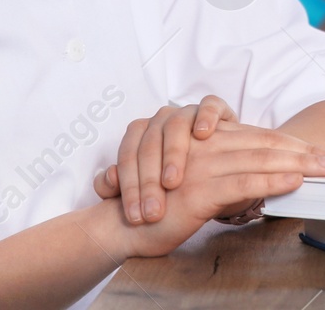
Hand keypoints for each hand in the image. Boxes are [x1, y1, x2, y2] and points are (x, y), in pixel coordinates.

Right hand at [92, 123, 324, 258]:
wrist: (121, 225)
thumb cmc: (159, 208)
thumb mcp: (199, 187)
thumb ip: (228, 179)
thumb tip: (267, 182)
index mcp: (210, 143)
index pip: (261, 140)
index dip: (296, 146)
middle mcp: (209, 148)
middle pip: (268, 145)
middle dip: (309, 153)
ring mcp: (205, 166)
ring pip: (262, 159)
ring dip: (301, 164)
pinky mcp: (200, 189)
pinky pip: (243, 181)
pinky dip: (272, 181)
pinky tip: (295, 181)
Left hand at [95, 97, 239, 224]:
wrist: (217, 172)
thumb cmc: (178, 181)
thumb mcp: (149, 189)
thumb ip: (120, 188)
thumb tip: (107, 180)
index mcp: (139, 134)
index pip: (127, 157)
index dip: (129, 188)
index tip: (136, 218)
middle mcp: (160, 120)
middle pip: (149, 145)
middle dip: (148, 181)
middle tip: (153, 212)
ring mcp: (187, 112)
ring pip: (175, 125)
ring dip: (172, 153)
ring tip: (172, 182)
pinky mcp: (215, 109)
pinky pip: (210, 106)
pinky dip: (206, 116)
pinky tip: (203, 134)